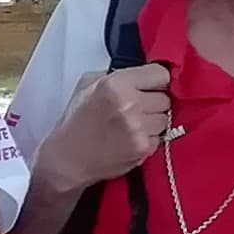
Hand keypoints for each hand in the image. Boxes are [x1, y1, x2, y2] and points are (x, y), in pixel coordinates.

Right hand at [41, 62, 173, 193]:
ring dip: (153, 121)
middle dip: (154, 102)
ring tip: (133, 126)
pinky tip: (131, 139)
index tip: (151, 87)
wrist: (68, 159)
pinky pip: (160, 137)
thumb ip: (114, 75)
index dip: (156, 81)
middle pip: (165, 97)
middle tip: (137, 109)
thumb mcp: (87, 86)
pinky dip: (149, 138)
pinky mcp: (143, 148)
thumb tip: (139, 75)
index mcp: (115, 83)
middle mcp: (129, 103)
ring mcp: (138, 127)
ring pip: (165, 118)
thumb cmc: (76, 121)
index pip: (160, 73)